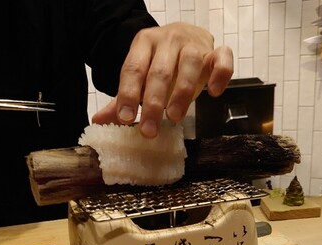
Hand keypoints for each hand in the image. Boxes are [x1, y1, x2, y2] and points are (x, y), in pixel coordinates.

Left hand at [92, 22, 233, 137]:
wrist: (186, 37)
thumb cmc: (161, 63)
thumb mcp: (140, 77)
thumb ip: (124, 97)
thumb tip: (98, 120)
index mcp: (144, 43)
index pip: (133, 69)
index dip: (128, 95)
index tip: (126, 119)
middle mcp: (168, 40)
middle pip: (160, 71)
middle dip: (154, 103)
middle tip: (149, 130)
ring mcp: (194, 44)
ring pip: (190, 64)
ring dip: (183, 93)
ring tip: (175, 117)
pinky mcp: (215, 51)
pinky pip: (222, 59)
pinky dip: (220, 75)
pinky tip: (213, 93)